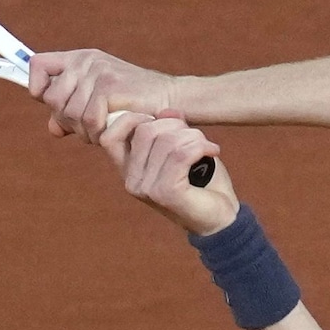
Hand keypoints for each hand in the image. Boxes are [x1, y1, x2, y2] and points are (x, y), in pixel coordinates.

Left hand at [30, 49, 178, 141]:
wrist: (170, 98)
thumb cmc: (135, 102)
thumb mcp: (99, 104)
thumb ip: (73, 114)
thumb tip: (53, 129)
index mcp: (79, 59)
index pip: (38, 65)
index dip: (37, 87)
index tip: (53, 104)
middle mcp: (85, 61)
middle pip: (51, 98)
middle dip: (67, 120)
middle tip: (88, 128)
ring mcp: (97, 72)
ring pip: (69, 113)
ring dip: (84, 132)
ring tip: (102, 131)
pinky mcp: (109, 87)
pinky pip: (88, 120)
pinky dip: (98, 133)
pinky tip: (111, 132)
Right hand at [99, 111, 236, 234]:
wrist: (220, 219)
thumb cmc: (203, 184)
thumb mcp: (182, 150)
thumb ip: (170, 131)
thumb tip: (167, 110)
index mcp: (129, 169)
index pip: (109, 136)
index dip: (132, 119)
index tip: (160, 120)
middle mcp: (131, 180)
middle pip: (144, 131)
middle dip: (175, 125)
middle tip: (195, 136)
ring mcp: (146, 188)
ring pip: (166, 141)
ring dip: (193, 136)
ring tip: (207, 146)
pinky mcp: (165, 193)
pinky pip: (181, 154)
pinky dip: (201, 146)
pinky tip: (213, 150)